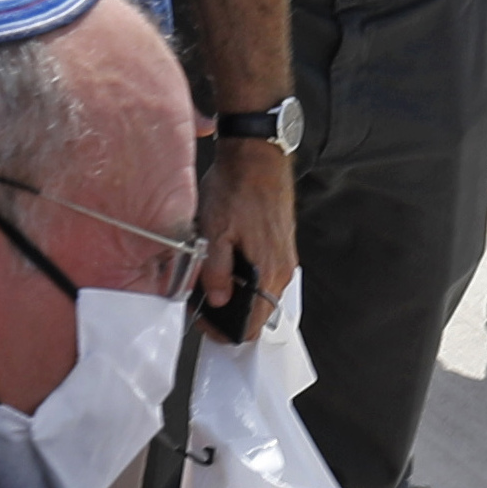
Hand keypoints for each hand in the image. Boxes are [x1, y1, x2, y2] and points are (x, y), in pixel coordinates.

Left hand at [196, 140, 294, 340]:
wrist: (258, 156)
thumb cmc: (238, 189)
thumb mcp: (214, 232)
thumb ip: (216, 272)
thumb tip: (216, 300)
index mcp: (268, 273)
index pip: (252, 325)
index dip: (227, 331)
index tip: (208, 325)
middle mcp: (282, 270)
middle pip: (257, 311)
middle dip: (230, 312)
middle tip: (203, 301)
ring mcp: (284, 258)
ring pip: (260, 291)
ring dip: (237, 292)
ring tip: (213, 276)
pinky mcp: (281, 245)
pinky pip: (263, 272)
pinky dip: (245, 274)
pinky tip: (227, 258)